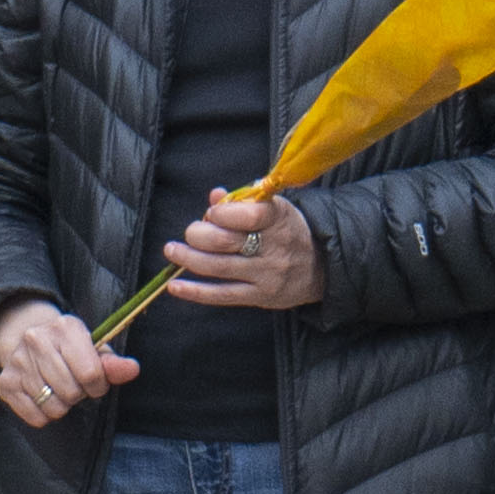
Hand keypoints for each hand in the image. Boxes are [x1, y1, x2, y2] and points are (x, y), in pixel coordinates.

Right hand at [0, 298, 140, 425]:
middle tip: (73, 385)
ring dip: (62, 406)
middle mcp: (36, 340)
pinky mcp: (5, 382)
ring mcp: (17, 361)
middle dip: (78, 395)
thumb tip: (132, 370)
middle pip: (71, 391)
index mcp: (65, 327)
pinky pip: (34, 416)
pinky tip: (43, 398)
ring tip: (58, 390)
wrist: (29, 341)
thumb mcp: (94, 351)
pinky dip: (44, 415)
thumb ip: (113, 364)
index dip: (98, 386)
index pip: (90, 373)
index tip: (94, 383)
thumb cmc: (70, 350)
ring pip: (53, 406)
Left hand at [162, 187, 324, 309]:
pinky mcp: (259, 297)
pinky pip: (222, 295)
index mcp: (278, 218)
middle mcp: (273, 247)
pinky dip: (195, 292)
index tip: (212, 213)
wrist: (322, 266)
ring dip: (188, 258)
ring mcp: (266, 274)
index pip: (248, 215)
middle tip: (190, 233)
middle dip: (198, 235)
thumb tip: (214, 196)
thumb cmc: (287, 230)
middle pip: (224, 242)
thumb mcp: (274, 208)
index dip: (221, 213)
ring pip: (218, 268)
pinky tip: (175, 286)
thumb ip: (243, 201)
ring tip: (172, 250)